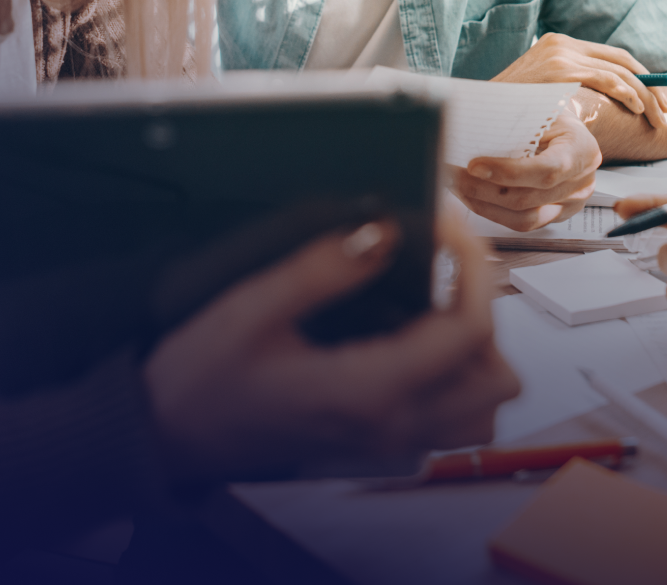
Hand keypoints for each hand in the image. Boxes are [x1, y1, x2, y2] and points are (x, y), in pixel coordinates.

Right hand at [144, 208, 519, 483]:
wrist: (172, 434)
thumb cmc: (204, 374)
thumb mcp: (254, 305)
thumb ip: (326, 267)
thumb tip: (386, 230)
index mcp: (367, 391)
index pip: (468, 330)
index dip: (473, 266)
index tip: (444, 225)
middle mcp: (391, 425)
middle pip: (494, 375)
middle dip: (482, 308)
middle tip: (443, 264)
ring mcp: (389, 441)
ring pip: (482, 407)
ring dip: (477, 351)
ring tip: (434, 302)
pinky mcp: (379, 441)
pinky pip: (452, 418)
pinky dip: (456, 377)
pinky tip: (413, 336)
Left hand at [449, 108, 599, 231]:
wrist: (571, 133)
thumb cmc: (554, 118)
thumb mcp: (542, 111)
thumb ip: (517, 124)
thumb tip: (472, 130)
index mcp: (582, 150)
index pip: (547, 170)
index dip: (508, 172)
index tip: (474, 165)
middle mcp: (581, 183)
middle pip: (528, 198)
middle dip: (483, 189)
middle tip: (452, 174)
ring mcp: (570, 205)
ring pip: (523, 219)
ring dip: (483, 205)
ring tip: (457, 187)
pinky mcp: (556, 217)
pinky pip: (523, 224)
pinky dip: (493, 212)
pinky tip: (472, 197)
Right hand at [493, 33, 666, 130]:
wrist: (479, 111)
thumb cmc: (510, 109)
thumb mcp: (540, 89)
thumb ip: (568, 85)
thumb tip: (605, 99)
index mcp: (559, 44)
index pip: (612, 56)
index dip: (640, 77)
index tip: (656, 99)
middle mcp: (562, 44)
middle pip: (621, 61)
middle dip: (650, 87)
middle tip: (666, 111)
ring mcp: (561, 55)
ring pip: (619, 71)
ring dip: (645, 96)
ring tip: (658, 117)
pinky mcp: (560, 70)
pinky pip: (605, 79)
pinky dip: (627, 92)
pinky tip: (637, 107)